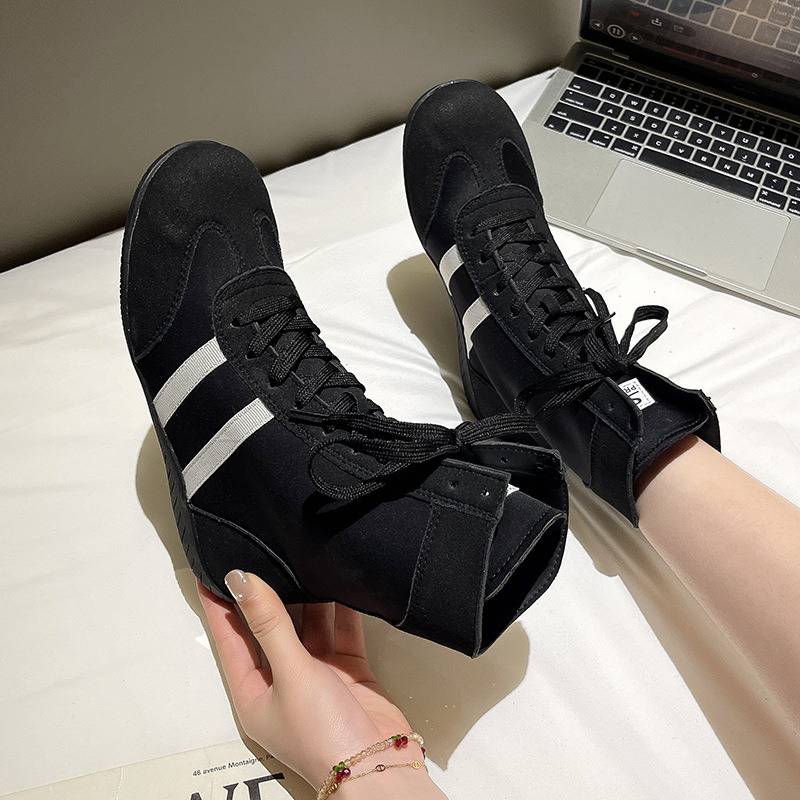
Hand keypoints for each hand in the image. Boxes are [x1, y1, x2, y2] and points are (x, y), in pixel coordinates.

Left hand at [197, 571, 413, 787]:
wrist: (378, 766)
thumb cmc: (323, 735)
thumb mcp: (291, 672)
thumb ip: (268, 622)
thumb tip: (241, 581)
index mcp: (252, 692)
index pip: (228, 638)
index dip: (220, 603)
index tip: (213, 566)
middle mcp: (282, 682)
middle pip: (269, 628)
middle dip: (268, 594)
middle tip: (265, 553)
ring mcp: (316, 676)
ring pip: (308, 626)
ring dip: (308, 598)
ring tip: (304, 560)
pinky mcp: (347, 672)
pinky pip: (342, 631)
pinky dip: (342, 609)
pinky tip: (340, 583)